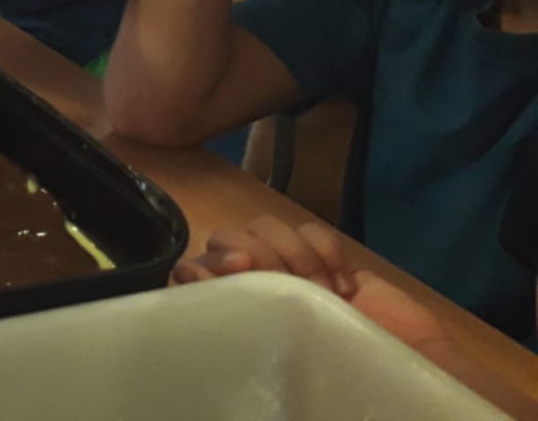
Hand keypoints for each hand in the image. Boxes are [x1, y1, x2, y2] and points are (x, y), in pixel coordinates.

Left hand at [173, 216, 450, 352]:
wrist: (421, 373)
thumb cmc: (349, 384)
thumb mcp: (288, 361)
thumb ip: (244, 329)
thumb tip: (197, 284)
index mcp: (236, 322)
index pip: (188, 277)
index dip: (202, 266)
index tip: (239, 269)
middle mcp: (254, 292)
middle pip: (223, 240)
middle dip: (255, 251)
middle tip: (291, 280)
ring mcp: (291, 272)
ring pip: (263, 227)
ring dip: (294, 252)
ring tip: (325, 290)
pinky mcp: (326, 259)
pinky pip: (309, 228)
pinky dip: (324, 247)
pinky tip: (344, 281)